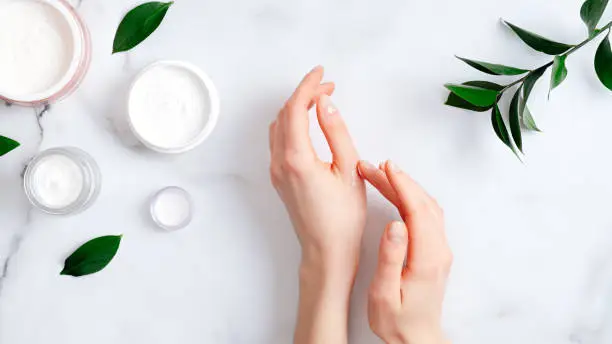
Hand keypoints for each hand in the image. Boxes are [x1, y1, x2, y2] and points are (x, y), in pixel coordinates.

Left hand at [269, 66, 365, 343]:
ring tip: (320, 102)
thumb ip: (336, 132)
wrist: (326, 252)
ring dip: (296, 109)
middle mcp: (279, 163)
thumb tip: (325, 104)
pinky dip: (291, 125)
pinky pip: (278, 141)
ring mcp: (276, 172)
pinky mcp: (279, 179)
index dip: (308, 86)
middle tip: (327, 87)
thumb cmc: (342, 218)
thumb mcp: (349, 170)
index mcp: (296, 158)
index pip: (296, 109)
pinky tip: (309, 125)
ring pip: (278, 127)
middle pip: (284, 114)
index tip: (322, 74)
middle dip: (304, 94)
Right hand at [358, 160, 452, 343]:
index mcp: (427, 259)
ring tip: (380, 175)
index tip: (386, 167)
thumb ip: (390, 258)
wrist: (416, 338)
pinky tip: (395, 194)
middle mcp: (439, 251)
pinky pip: (425, 215)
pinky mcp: (434, 251)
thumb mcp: (384, 294)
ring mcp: (439, 250)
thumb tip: (395, 225)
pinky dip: (410, 198)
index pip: (417, 210)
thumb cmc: (397, 321)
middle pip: (423, 203)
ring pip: (426, 207)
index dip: (402, 185)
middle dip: (399, 180)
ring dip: (405, 187)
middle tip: (374, 166)